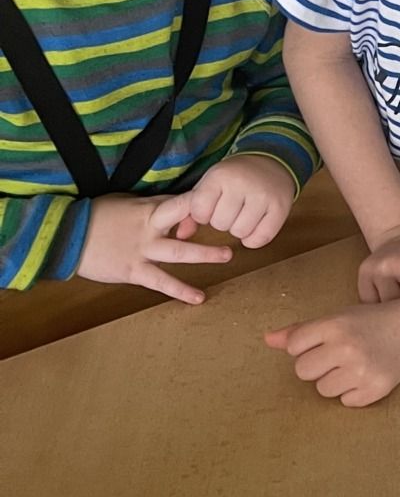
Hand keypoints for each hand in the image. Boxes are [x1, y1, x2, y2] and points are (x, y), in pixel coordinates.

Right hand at [76, 194, 231, 304]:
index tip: (225, 198)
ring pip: (178, 252)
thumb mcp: (126, 202)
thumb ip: (153, 204)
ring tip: (228, 256)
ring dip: (204, 254)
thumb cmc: (96, 216)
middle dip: (210, 220)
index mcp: (147, 209)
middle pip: (183, 220)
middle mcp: (149, 228)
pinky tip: (199, 298)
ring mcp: (142, 250)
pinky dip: (180, 291)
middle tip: (236, 223)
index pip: (181, 201)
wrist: (66, 237)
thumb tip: (178, 202)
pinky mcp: (134, 270)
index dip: (203, 200)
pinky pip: (161, 282)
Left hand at [152, 154, 295, 249]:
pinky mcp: (280, 208)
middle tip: (231, 208)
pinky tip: (255, 225)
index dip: (203, 214)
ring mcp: (263, 196)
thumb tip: (181, 236)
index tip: (212, 205)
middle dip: (222, 221)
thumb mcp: (209, 184)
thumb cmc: (234, 177)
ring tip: (243, 214)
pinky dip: (254, 238)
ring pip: (240, 233)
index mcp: (219, 176)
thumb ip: (191, 209)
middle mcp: (242, 184)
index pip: (199, 211)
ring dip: (238, 229)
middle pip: (220, 224)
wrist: (271, 161)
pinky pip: (260, 239)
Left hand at [265, 301, 399, 407]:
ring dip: (334, 381)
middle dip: (317, 366)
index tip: (324, 341)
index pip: (294, 347)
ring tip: (353, 366)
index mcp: (334, 325)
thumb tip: (267, 340)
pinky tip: (365, 376)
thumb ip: (300, 331)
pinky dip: (353, 393)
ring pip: (323, 389)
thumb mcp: (335, 319)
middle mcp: (347, 347)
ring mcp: (362, 370)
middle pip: (303, 371)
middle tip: (338, 356)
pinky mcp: (375, 389)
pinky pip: (346, 401)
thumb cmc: (366, 323)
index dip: (305, 346)